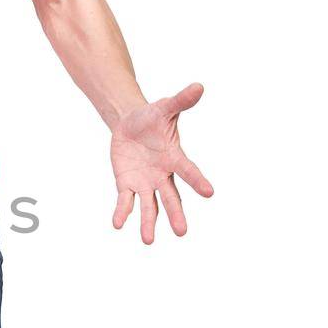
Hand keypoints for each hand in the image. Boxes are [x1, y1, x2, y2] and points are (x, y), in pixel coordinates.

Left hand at [110, 82, 213, 243]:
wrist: (131, 124)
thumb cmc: (152, 117)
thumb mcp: (164, 108)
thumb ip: (181, 100)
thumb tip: (199, 86)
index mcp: (174, 158)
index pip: (188, 171)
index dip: (198, 181)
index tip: (210, 193)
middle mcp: (162, 175)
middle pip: (171, 197)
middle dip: (175, 213)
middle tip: (182, 232)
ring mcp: (145, 182)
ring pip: (149, 205)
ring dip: (148, 222)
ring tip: (148, 241)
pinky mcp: (127, 184)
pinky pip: (125, 200)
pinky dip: (122, 211)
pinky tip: (117, 224)